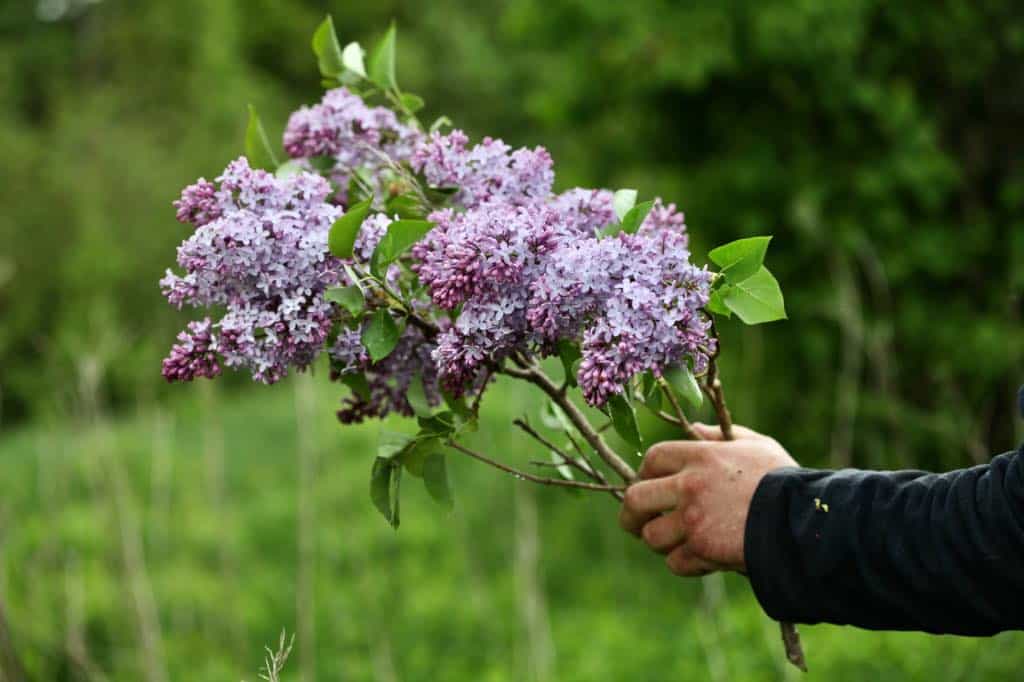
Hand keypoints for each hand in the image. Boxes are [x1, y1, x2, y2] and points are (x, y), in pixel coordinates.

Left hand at [619, 423, 796, 575]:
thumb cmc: (783, 481)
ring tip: (675, 544)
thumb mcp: (756, 445)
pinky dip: (686, 564)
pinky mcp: (702, 549)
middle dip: (631, 515)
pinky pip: (676, 562)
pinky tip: (704, 559)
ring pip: (652, 536)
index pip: (651, 459)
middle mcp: (689, 485)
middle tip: (637, 524)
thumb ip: (720, 435)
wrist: (803, 520)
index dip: (644, 474)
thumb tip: (694, 429)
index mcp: (699, 456)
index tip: (647, 485)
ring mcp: (693, 519)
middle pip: (634, 499)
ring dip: (660, 544)